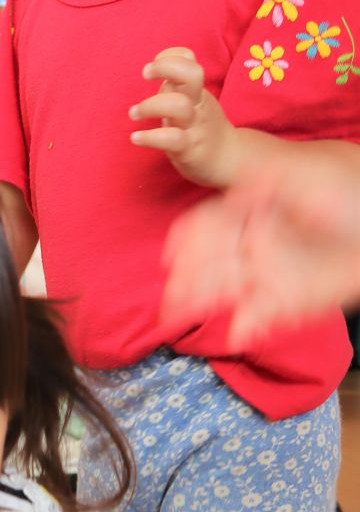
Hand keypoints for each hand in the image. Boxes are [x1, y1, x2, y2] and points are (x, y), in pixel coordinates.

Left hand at [129, 47, 236, 188]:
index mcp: (196, 92)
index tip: (152, 65)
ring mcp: (194, 126)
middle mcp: (197, 104)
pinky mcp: (189, 149)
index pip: (190, 61)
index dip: (171, 56)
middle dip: (165, 68)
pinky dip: (150, 137)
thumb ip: (177, 86)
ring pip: (178, 105)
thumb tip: (156, 70)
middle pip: (191, 75)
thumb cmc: (202, 128)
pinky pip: (171, 139)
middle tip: (145, 75)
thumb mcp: (194, 102)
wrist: (227, 160)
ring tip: (134, 113)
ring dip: (150, 105)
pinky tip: (136, 138)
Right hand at [163, 168, 359, 344]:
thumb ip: (267, 181)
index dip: (187, 242)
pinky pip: (258, 317)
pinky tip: (238, 334)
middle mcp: (251, 247)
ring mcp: (266, 275)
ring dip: (200, 306)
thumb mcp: (305, 177)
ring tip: (179, 319)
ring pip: (223, 293)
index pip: (206, 228)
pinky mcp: (285, 302)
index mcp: (249, 215)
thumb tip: (236, 189)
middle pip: (207, 265)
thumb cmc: (347, 191)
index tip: (172, 257)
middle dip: (185, 281)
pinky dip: (247, 328)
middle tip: (170, 297)